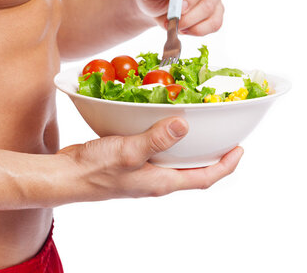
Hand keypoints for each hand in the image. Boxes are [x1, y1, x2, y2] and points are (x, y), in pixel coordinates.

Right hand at [57, 117, 242, 201]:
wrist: (66, 176)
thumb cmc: (95, 169)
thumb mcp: (129, 151)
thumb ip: (157, 138)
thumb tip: (185, 125)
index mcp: (162, 182)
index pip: (204, 177)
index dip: (226, 165)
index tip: (240, 149)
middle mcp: (157, 180)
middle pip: (194, 171)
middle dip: (212, 157)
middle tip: (224, 137)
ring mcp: (144, 173)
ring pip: (176, 162)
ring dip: (190, 148)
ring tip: (200, 129)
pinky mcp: (132, 164)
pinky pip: (158, 153)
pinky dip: (168, 141)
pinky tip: (162, 126)